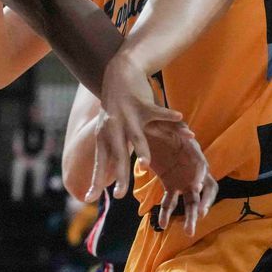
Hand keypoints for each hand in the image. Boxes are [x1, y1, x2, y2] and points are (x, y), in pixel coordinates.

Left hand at [91, 53, 188, 200]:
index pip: (100, 163)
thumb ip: (108, 154)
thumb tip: (100, 177)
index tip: (89, 199)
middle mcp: (114, 128)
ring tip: (145, 165)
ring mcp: (128, 116)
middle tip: (119, 194)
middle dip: (118, 175)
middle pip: (117, 156)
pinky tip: (182, 121)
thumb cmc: (114, 108)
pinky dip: (170, 118)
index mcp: (105, 136)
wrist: (118, 73)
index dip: (96, 180)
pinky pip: (158, 113)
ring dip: (141, 151)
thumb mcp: (106, 130)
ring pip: (136, 137)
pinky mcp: (142, 105)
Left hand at [145, 120, 217, 235]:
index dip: (200, 176)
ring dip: (190, 216)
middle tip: (200, 214)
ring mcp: (183, 180)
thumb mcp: (168, 125)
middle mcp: (193, 170)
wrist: (148, 130)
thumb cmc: (161, 125)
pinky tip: (162, 224)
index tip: (195, 187)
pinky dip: (167, 213)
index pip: (203, 168)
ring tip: (189, 232)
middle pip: (205, 190)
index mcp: (194, 154)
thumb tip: (190, 133)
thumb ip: (177, 128)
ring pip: (191, 201)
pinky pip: (171, 202)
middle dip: (204, 203)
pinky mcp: (171, 185)